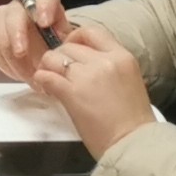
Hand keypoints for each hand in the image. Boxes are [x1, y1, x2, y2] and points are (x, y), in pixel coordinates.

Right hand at [0, 0, 69, 81]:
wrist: (38, 59)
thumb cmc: (54, 51)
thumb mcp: (65, 50)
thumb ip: (63, 49)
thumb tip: (56, 57)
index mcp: (46, 4)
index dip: (43, 6)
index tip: (44, 23)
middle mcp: (21, 5)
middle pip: (15, 13)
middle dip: (16, 34)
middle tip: (21, 54)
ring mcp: (1, 15)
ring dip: (11, 56)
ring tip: (27, 76)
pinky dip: (0, 60)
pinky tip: (13, 72)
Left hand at [26, 21, 153, 156]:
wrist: (134, 143)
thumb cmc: (133, 120)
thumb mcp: (130, 81)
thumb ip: (110, 66)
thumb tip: (87, 62)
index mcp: (122, 57)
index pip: (91, 31)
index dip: (75, 37)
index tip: (70, 47)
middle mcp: (105, 61)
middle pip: (69, 46)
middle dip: (59, 57)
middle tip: (59, 71)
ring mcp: (88, 76)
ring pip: (53, 57)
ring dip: (48, 68)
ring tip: (50, 80)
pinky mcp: (72, 93)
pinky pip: (47, 76)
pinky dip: (42, 80)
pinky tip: (45, 87)